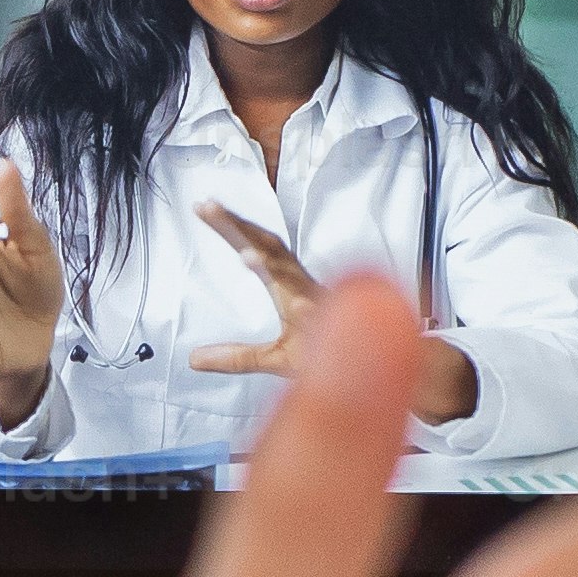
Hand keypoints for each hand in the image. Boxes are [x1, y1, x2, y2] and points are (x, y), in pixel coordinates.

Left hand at [184, 199, 473, 421]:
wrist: (386, 370)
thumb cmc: (331, 354)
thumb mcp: (275, 359)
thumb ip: (236, 356)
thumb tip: (191, 359)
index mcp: (290, 287)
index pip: (258, 249)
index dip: (231, 228)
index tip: (201, 206)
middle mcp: (307, 287)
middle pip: (272, 249)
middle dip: (242, 229)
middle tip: (208, 208)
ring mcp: (328, 305)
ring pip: (299, 280)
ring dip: (273, 267)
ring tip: (245, 254)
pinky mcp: (348, 327)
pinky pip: (333, 316)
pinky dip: (318, 310)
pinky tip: (302, 306)